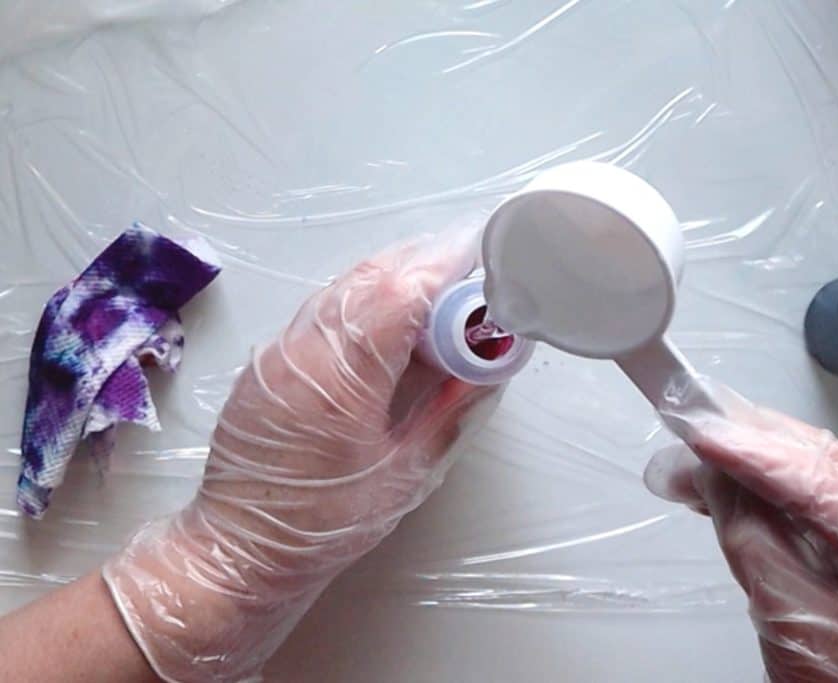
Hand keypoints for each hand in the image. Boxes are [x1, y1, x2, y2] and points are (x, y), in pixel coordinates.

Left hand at [103, 231, 500, 681]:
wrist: (240, 548)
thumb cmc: (325, 522)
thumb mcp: (405, 476)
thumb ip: (450, 414)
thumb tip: (487, 370)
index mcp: (342, 380)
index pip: (400, 296)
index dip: (444, 268)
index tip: (480, 254)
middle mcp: (303, 352)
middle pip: (369, 278)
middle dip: (422, 261)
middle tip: (467, 259)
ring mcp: (277, 352)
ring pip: (341, 287)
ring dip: (391, 275)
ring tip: (436, 278)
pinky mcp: (266, 362)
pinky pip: (318, 309)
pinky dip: (360, 297)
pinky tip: (387, 311)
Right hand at [645, 380, 837, 682]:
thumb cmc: (837, 680)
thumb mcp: (782, 607)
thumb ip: (746, 530)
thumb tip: (710, 469)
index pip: (819, 481)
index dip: (752, 452)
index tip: (700, 431)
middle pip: (815, 457)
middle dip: (742, 443)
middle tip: (681, 433)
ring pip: (807, 463)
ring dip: (743, 458)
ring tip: (684, 464)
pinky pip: (807, 485)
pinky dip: (758, 480)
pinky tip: (716, 483)